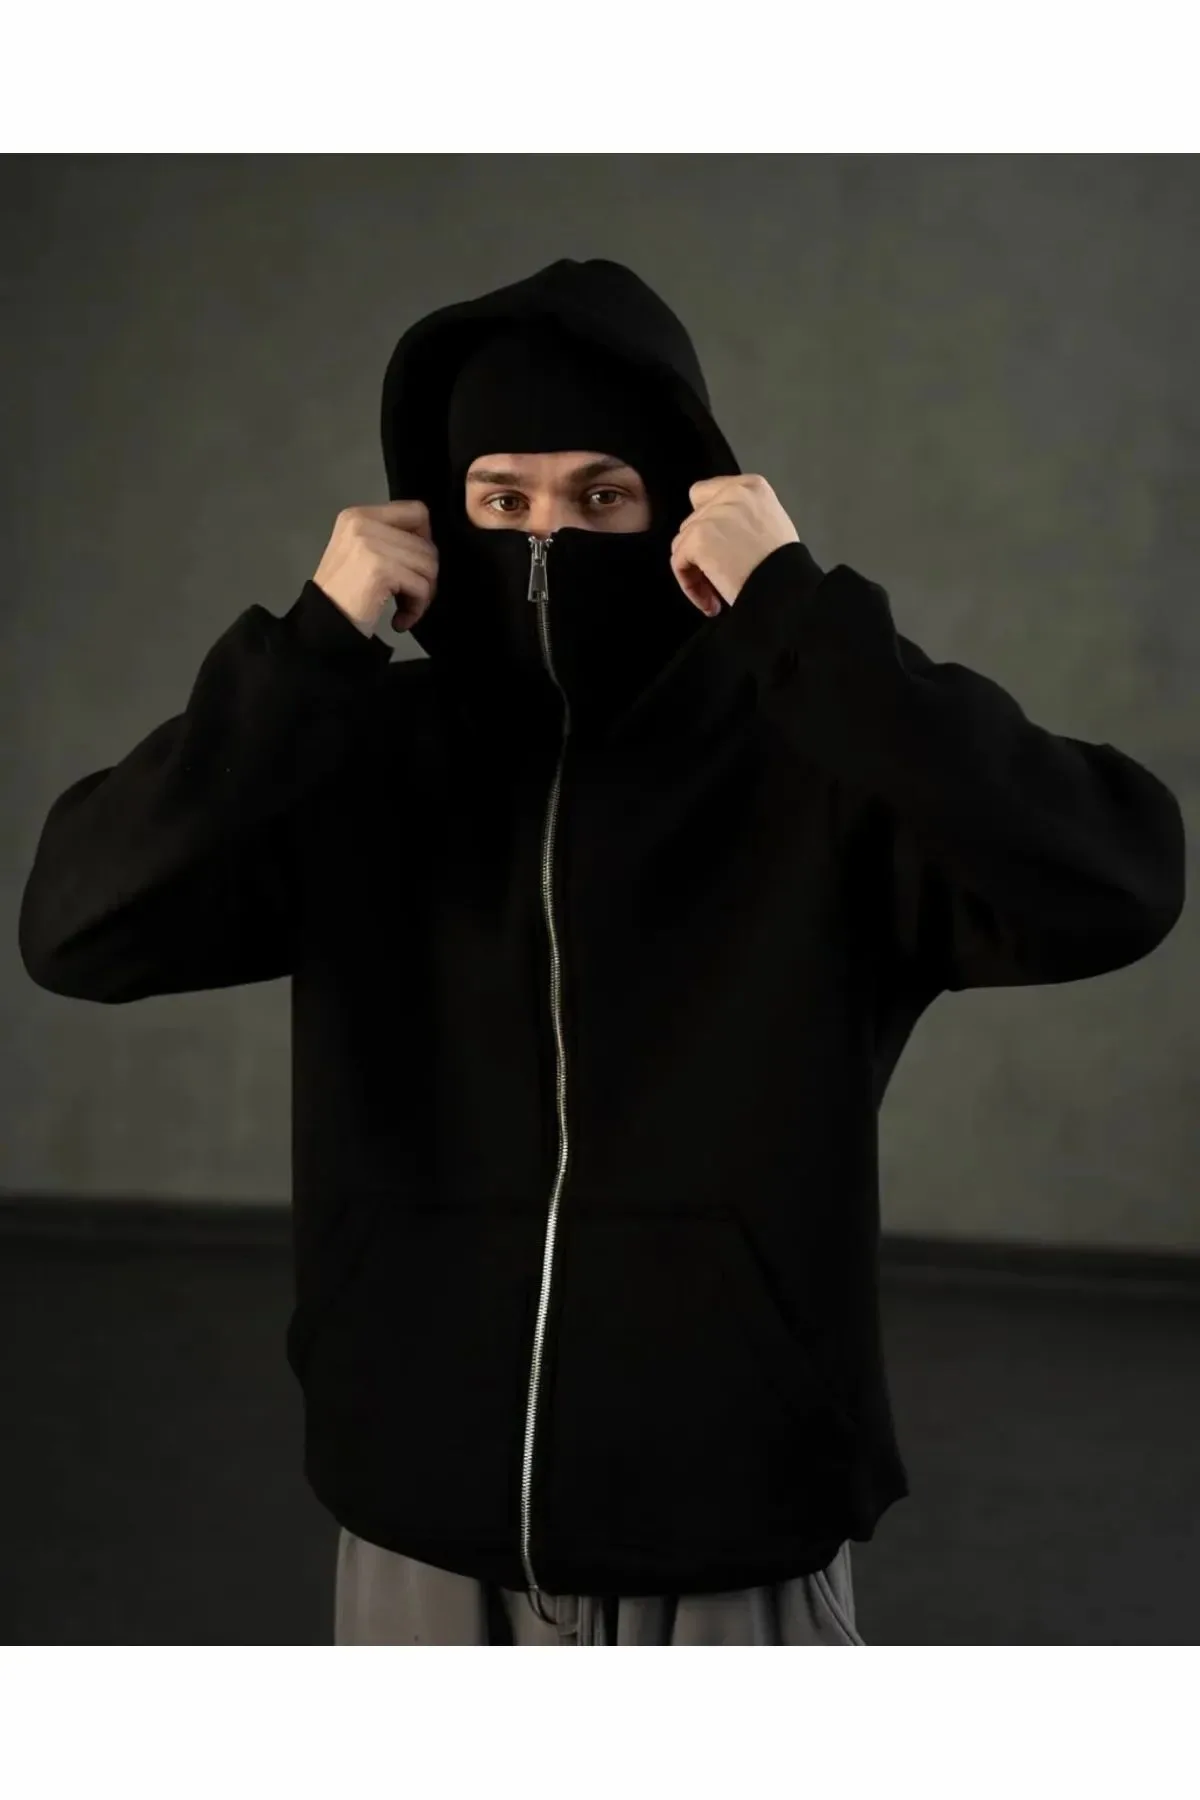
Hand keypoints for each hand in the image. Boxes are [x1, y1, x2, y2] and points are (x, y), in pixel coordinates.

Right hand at [313, 501, 438, 635]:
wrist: (322, 624)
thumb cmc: (343, 595)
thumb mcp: (361, 552)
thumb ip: (389, 539)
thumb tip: (428, 542)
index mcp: (358, 515)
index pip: (416, 511)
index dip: (426, 540)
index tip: (415, 565)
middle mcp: (363, 523)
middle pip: (426, 544)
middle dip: (425, 576)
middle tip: (408, 598)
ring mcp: (370, 544)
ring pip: (428, 565)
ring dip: (422, 595)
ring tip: (403, 609)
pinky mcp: (380, 568)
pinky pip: (421, 586)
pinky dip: (416, 608)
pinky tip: (399, 620)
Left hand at [670, 475, 799, 615]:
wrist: (787, 589)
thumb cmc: (785, 567)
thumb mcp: (770, 524)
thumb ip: (742, 518)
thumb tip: (716, 532)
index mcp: (750, 486)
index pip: (705, 494)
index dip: (706, 523)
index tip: (715, 550)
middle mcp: (730, 493)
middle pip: (692, 521)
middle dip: (700, 551)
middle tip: (717, 578)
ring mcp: (711, 515)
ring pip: (682, 543)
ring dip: (695, 571)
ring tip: (715, 595)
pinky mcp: (697, 538)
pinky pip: (679, 563)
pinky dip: (690, 586)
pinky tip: (711, 603)